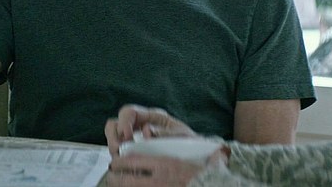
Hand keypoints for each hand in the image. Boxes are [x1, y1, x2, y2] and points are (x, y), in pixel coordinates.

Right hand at [105, 104, 196, 156]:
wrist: (196, 156)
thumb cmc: (188, 143)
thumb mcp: (181, 136)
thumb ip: (164, 133)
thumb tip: (146, 131)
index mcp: (151, 117)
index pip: (129, 112)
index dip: (124, 123)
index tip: (127, 137)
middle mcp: (140, 126)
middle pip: (115, 123)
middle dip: (113, 135)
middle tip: (118, 148)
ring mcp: (135, 139)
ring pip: (114, 137)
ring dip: (114, 146)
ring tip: (120, 157)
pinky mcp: (134, 152)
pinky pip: (120, 152)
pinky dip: (119, 157)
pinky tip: (127, 164)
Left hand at [106, 149, 227, 186]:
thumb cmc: (212, 178)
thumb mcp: (208, 162)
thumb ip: (207, 154)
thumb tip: (221, 149)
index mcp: (166, 165)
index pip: (135, 161)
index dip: (122, 161)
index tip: (116, 161)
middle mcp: (158, 180)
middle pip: (127, 179)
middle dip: (116, 178)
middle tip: (110, 176)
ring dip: (121, 186)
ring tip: (114, 184)